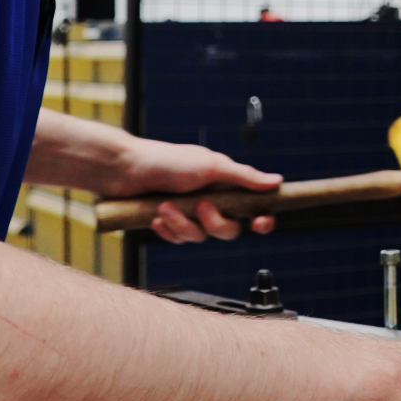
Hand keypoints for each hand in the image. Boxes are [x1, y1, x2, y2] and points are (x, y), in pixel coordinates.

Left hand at [110, 138, 282, 242]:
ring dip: (182, 223)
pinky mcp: (171, 224)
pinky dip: (167, 229)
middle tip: (200, 206)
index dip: (262, 220)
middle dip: (214, 222)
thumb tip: (277, 181)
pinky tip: (156, 217)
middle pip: (230, 230)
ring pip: (200, 238)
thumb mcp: (210, 166)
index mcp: (227, 186)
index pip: (255, 209)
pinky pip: (178, 240)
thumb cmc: (167, 160)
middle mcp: (212, 202)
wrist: (123, 170)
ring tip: (165, 206)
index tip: (259, 222)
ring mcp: (191, 214)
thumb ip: (244, 177)